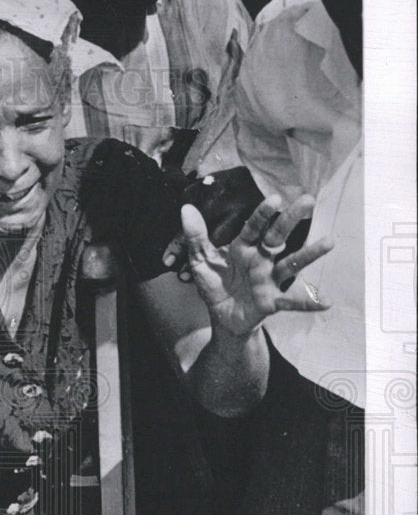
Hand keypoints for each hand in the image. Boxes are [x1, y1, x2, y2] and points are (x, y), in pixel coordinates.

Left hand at [169, 194, 331, 337]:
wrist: (222, 315)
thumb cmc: (215, 283)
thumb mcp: (200, 260)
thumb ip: (195, 237)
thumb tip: (186, 209)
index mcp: (244, 247)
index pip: (254, 227)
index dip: (263, 214)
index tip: (274, 199)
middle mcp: (261, 259)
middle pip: (278, 237)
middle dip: (291, 219)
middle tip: (308, 200)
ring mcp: (270, 279)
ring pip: (291, 264)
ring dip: (309, 254)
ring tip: (329, 242)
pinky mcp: (272, 301)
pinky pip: (292, 302)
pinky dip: (309, 303)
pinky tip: (326, 302)